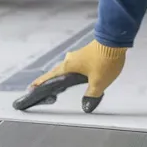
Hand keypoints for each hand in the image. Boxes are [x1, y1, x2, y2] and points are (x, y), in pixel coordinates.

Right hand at [12, 40, 126, 112]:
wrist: (115, 40)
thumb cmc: (104, 62)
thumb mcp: (98, 83)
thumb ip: (91, 95)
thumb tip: (86, 106)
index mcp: (68, 66)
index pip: (51, 76)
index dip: (41, 83)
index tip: (31, 87)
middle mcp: (70, 59)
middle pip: (57, 72)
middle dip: (51, 80)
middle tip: (44, 89)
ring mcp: (78, 55)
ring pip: (67, 68)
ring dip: (62, 76)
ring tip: (59, 85)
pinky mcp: (87, 53)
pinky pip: (76, 65)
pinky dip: (73, 72)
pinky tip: (77, 78)